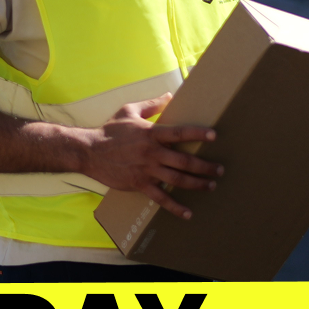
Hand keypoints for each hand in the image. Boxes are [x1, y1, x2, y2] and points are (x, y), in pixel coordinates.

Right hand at [77, 94, 221, 219]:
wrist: (89, 152)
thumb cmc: (110, 131)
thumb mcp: (129, 111)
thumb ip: (151, 105)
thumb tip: (169, 95)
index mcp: (150, 133)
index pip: (179, 133)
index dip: (197, 134)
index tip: (214, 136)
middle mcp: (151, 153)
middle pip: (184, 161)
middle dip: (204, 166)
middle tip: (219, 169)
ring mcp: (146, 170)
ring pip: (177, 179)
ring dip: (197, 184)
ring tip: (211, 185)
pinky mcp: (139, 184)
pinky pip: (161, 198)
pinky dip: (175, 207)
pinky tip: (187, 213)